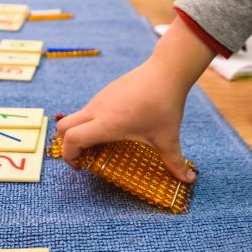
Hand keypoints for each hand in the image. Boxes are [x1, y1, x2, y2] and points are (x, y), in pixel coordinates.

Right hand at [57, 16, 213, 182]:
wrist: (166, 70)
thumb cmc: (164, 104)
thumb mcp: (168, 137)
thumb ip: (175, 162)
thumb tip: (188, 180)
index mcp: (107, 124)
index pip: (71, 139)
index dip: (69, 156)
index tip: (82, 167)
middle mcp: (97, 110)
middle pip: (63, 128)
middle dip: (67, 146)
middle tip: (84, 158)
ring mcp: (99, 99)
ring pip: (75, 118)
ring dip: (80, 134)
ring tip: (101, 147)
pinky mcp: (105, 93)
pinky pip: (87, 111)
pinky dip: (89, 124)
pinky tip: (113, 130)